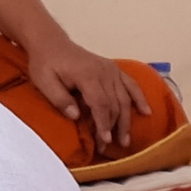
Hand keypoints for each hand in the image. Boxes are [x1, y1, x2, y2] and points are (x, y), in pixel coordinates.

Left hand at [20, 35, 141, 153]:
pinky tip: (146, 112)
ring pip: (124, 98)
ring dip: (126, 120)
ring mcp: (111, 70)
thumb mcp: (44, 82)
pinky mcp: (114, 69)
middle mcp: (104, 72)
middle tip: (108, 146)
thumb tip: (76, 116)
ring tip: (125, 140)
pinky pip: (131, 84)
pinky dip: (139, 98)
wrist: (52, 43)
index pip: (100, 103)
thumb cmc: (46, 64)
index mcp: (87, 75)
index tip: (105, 140)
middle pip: (114, 103)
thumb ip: (60, 99)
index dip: (103, 123)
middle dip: (113, 127)